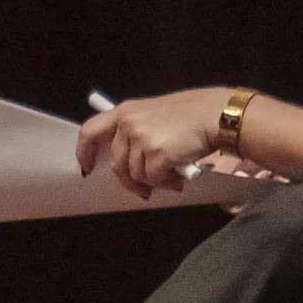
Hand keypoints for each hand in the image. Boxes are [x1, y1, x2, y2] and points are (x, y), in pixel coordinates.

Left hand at [77, 88, 232, 199]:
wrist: (216, 115)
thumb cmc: (191, 114)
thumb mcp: (154, 113)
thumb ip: (136, 131)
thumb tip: (129, 160)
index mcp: (125, 112)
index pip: (90, 131)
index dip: (85, 152)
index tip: (87, 167)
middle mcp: (128, 124)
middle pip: (116, 164)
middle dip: (130, 182)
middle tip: (143, 191)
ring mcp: (141, 139)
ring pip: (137, 175)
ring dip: (154, 182)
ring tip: (172, 176)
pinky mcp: (156, 155)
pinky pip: (154, 180)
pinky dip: (167, 183)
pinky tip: (179, 177)